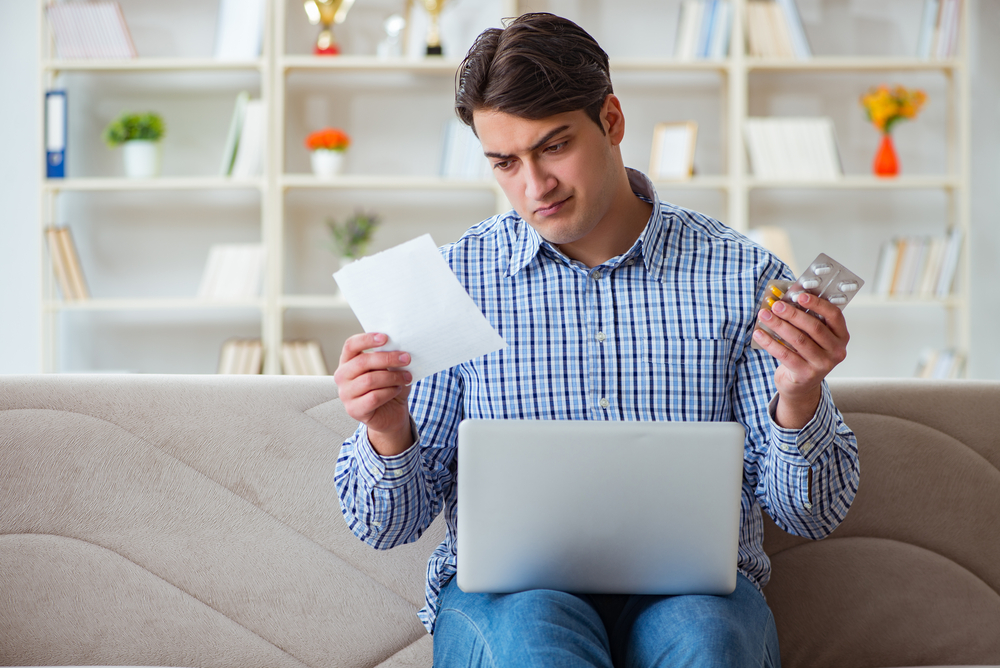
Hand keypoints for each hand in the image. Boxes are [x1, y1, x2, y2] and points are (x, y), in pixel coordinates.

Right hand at [333, 332, 414, 455]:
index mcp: (347, 361)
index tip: (385, 338)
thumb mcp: (389, 369)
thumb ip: (388, 358)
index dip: (367, 339)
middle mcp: (342, 377)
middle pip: (362, 362)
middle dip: (387, 358)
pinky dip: (390, 392)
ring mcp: (345, 394)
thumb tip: (399, 348)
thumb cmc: (388, 387)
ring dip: (393, 377)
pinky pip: (373, 397)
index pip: (351, 345)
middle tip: (406, 358)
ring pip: (369, 380)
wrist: (391, 414)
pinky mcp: (354, 410)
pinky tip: (398, 389)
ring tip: (406, 377)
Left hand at [752, 292, 849, 428]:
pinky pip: (785, 354)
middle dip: (793, 314)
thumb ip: (807, 319)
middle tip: (776, 305)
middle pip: (814, 327)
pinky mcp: (806, 374)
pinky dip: (770, 342)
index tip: (799, 295)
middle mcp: (836, 351)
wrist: (801, 385)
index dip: (817, 304)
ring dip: (779, 325)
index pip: (834, 315)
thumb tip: (786, 299)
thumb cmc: (806, 354)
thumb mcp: (813, 337)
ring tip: (764, 315)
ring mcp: (822, 364)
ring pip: (798, 340)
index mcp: (841, 337)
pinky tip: (759, 334)